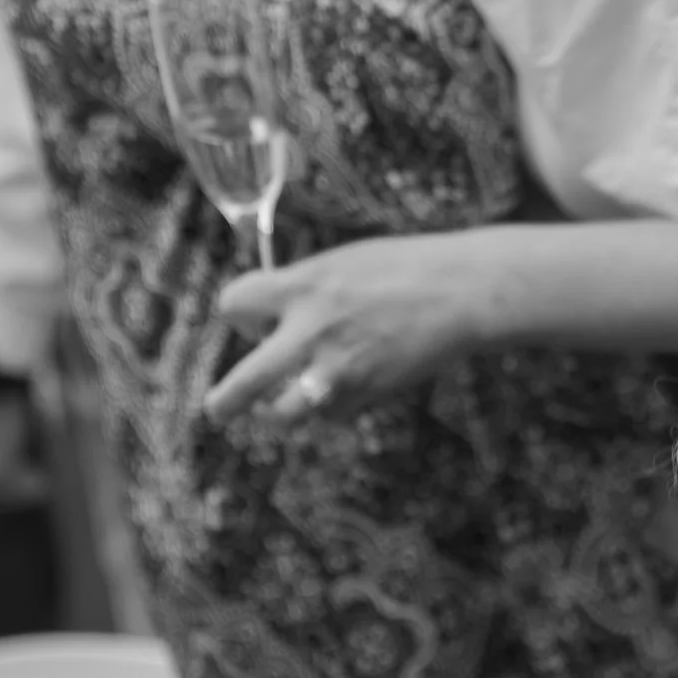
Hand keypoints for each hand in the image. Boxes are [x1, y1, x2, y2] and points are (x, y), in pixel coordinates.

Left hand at [207, 234, 478, 420]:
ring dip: (277, 412)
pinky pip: (329, 414)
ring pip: (281, 414)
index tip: (256, 320)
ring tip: (279, 406)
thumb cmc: (404, 267)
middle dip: (224, 403)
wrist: (460, 291)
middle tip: (217, 411)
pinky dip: (329, 406)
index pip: (232, 304)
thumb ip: (304, 289)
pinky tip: (348, 383)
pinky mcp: (364, 394)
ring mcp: (337, 368)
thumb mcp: (343, 262)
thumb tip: (273, 316)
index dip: (240, 314)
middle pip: (244, 383)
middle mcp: (311, 330)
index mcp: (302, 286)